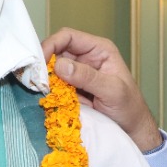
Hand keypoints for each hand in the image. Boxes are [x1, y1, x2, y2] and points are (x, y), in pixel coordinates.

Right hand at [42, 28, 161, 151]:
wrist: (132, 130)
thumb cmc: (129, 107)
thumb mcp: (112, 90)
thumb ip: (88, 77)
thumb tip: (59, 65)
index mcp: (99, 49)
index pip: (69, 37)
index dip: (51, 44)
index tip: (40, 61)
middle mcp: (85, 58)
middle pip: (56, 51)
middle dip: (43, 62)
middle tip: (34, 78)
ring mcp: (77, 74)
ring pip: (52, 69)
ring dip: (43, 77)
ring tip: (37, 88)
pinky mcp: (70, 89)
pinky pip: (53, 85)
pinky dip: (47, 90)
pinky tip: (44, 96)